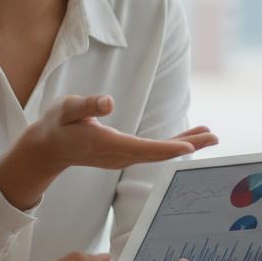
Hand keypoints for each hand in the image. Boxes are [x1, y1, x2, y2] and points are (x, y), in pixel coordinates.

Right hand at [0, 94, 218, 208]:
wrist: (47, 147)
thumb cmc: (57, 125)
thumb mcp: (67, 109)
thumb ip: (87, 106)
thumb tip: (108, 102)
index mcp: (108, 145)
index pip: (144, 149)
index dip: (168, 148)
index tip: (190, 147)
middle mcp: (119, 156)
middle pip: (159, 153)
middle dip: (188, 145)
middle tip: (214, 137)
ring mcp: (123, 157)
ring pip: (159, 153)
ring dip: (185, 144)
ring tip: (210, 135)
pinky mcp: (124, 154)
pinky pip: (154, 151)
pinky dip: (173, 145)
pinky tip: (188, 139)